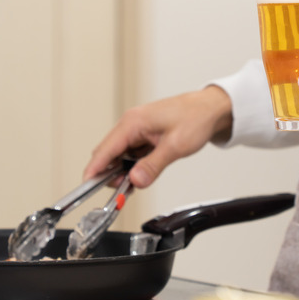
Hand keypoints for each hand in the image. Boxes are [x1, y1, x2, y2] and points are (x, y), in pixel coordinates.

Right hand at [83, 86, 232, 187]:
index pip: (105, 150)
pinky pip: (132, 154)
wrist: (211, 109)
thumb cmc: (195, 118)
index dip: (94, 170)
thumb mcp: (175, 146)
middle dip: (111, 174)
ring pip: (120, 155)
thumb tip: (135, 180)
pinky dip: (134, 166)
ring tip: (137, 182)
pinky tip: (144, 173)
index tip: (87, 186)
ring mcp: (137, 130)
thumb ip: (153, 166)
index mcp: (133, 123)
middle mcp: (131, 124)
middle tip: (123, 191)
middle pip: (109, 154)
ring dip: (124, 171)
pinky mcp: (145, 135)